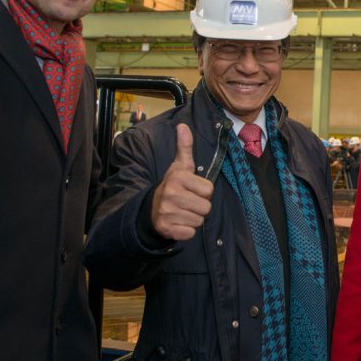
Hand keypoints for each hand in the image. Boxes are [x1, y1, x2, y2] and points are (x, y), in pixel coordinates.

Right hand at [151, 124, 213, 240]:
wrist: (151, 209)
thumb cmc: (173, 186)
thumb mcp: (179, 167)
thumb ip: (185, 147)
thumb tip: (183, 126)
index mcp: (178, 178)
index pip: (209, 190)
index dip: (203, 192)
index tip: (191, 190)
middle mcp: (171, 194)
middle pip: (206, 207)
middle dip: (199, 207)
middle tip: (187, 203)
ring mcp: (168, 212)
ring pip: (199, 221)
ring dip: (193, 218)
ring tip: (182, 212)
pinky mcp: (167, 229)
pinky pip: (190, 234)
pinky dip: (186, 231)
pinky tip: (178, 223)